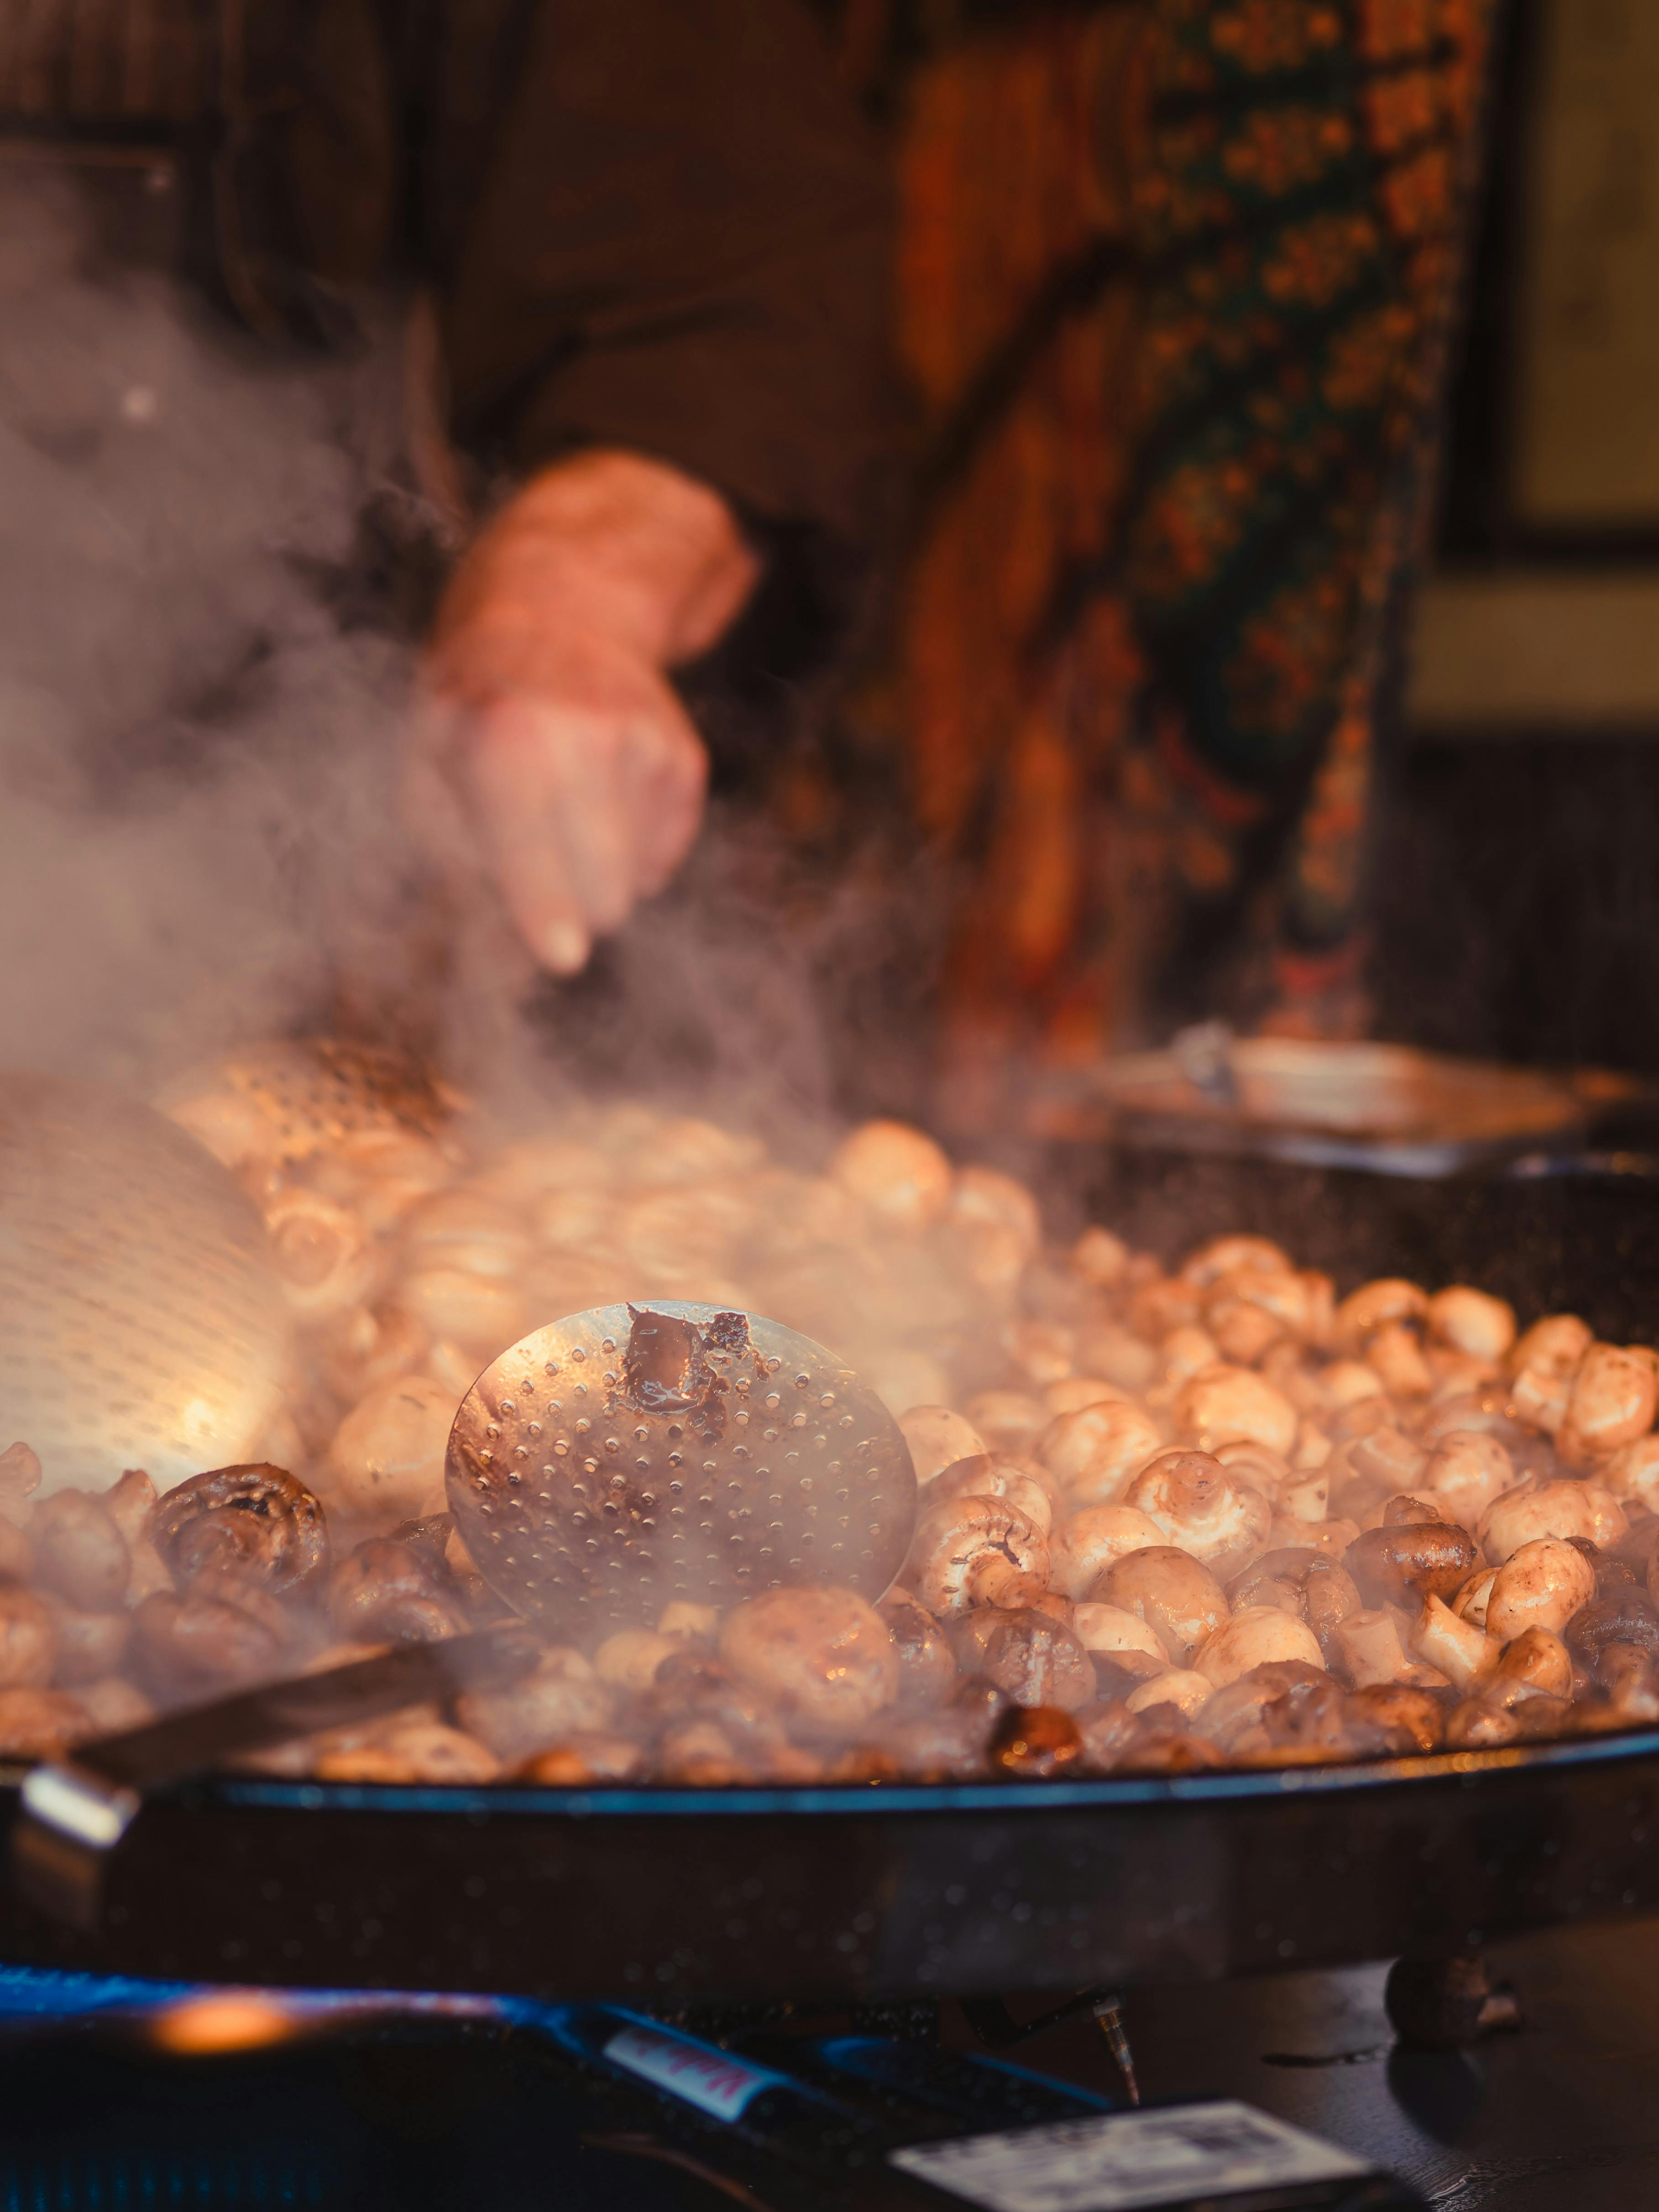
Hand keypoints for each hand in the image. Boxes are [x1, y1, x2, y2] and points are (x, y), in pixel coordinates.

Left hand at [412, 450, 758, 973]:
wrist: (558, 611)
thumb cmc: (474, 711)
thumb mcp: (430, 773)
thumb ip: (457, 864)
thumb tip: (505, 967)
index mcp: (501, 738)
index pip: (529, 846)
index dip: (545, 911)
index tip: (562, 958)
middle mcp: (582, 735)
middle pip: (601, 893)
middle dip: (571, 904)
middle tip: (538, 858)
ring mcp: (643, 744)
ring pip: (635, 883)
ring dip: (598, 870)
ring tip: (565, 806)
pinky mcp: (684, 758)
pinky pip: (664, 855)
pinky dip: (633, 845)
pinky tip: (602, 791)